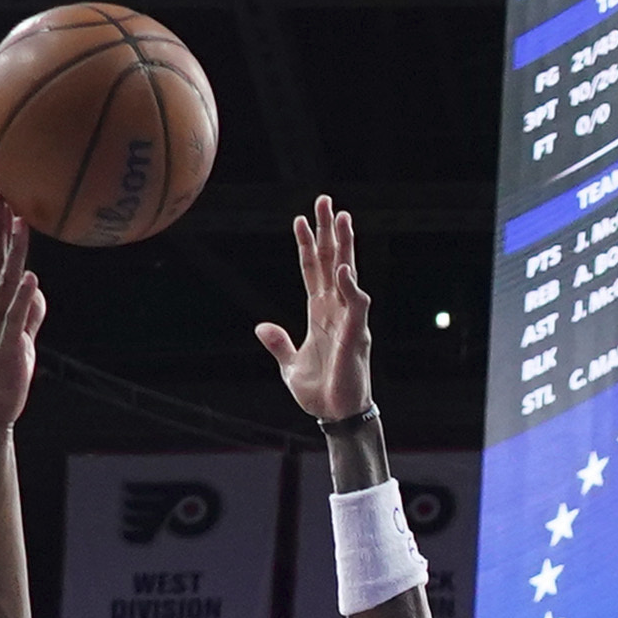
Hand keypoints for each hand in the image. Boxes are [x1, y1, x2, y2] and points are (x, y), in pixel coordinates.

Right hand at [0, 204, 45, 444]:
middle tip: (1, 197)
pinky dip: (21, 297)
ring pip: (4, 283)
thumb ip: (28, 315)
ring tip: (20, 223)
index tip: (1, 205)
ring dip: (13, 253)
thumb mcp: (20, 341)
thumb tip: (36, 290)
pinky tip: (29, 277)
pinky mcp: (5, 350)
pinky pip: (15, 319)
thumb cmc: (2, 380)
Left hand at [249, 195, 375, 423]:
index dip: (306, 245)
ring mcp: (348, 319)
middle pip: (331, 262)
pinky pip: (354, 305)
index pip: (312, 271)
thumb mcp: (290, 366)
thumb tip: (261, 326)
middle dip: (329, 231)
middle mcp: (336, 310)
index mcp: (319, 314)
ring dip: (344, 246)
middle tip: (326, 200)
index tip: (300, 219)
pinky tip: (342, 267)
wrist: (335, 416)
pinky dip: (348, 286)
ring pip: (346, 274)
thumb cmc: (320, 392)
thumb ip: (279, 343)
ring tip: (343, 217)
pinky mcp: (356, 335)